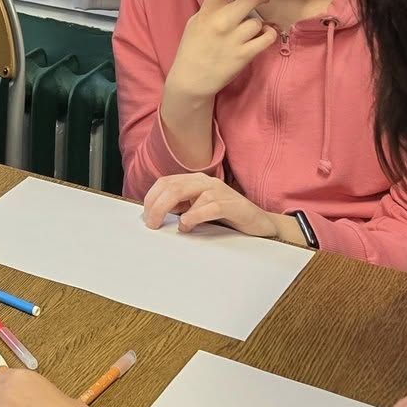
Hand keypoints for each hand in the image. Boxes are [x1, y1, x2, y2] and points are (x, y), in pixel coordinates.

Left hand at [140, 172, 288, 239]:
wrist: (260, 224)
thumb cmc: (227, 217)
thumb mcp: (198, 210)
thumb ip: (180, 207)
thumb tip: (155, 215)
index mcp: (195, 181)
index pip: (165, 182)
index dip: (151, 198)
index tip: (145, 216)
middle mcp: (205, 181)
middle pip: (171, 186)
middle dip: (156, 205)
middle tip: (151, 223)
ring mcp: (219, 191)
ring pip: (184, 192)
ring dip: (170, 210)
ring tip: (167, 226)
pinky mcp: (232, 204)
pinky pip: (208, 206)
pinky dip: (193, 217)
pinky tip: (187, 226)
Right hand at [167, 0, 273, 99]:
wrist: (192, 79)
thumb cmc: (192, 49)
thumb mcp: (196, 24)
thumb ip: (213, 10)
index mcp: (206, 13)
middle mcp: (220, 23)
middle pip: (249, 0)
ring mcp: (233, 39)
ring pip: (258, 22)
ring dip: (258, 24)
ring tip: (254, 30)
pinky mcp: (244, 55)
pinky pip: (267, 38)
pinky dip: (268, 36)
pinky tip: (263, 37)